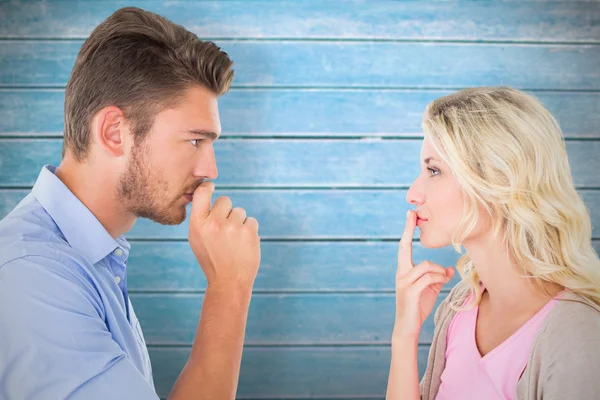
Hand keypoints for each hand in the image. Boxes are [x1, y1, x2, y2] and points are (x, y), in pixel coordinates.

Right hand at [188, 182, 260, 289]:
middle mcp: (214, 223)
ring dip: (239, 223)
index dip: (208, 187)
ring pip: (240, 211)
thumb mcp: (197, 239)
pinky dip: (250, 231)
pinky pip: (251, 220)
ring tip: (234, 242)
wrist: (228, 281)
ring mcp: (232, 226)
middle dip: (227, 212)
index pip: (202, 193)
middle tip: (225, 232)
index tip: (211, 187)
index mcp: (197, 224)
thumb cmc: (212, 259)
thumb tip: (205, 192)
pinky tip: (243, 245)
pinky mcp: (249, 231)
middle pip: (225, 200)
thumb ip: (200, 217)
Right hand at [393, 210, 453, 338]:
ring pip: (425, 265)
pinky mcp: (409, 291)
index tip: (409, 214)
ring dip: (438, 270)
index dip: (407, 230)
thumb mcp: (430, 289)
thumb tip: (449, 270)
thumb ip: (438, 278)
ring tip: (444, 278)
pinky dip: (439, 278)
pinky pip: (428, 277)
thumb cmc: (418, 307)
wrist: (407, 327)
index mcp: (404, 270)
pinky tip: (442, 282)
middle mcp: (401, 273)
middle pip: (404, 247)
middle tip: (412, 213)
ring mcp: (403, 282)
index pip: (404, 247)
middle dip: (408, 230)